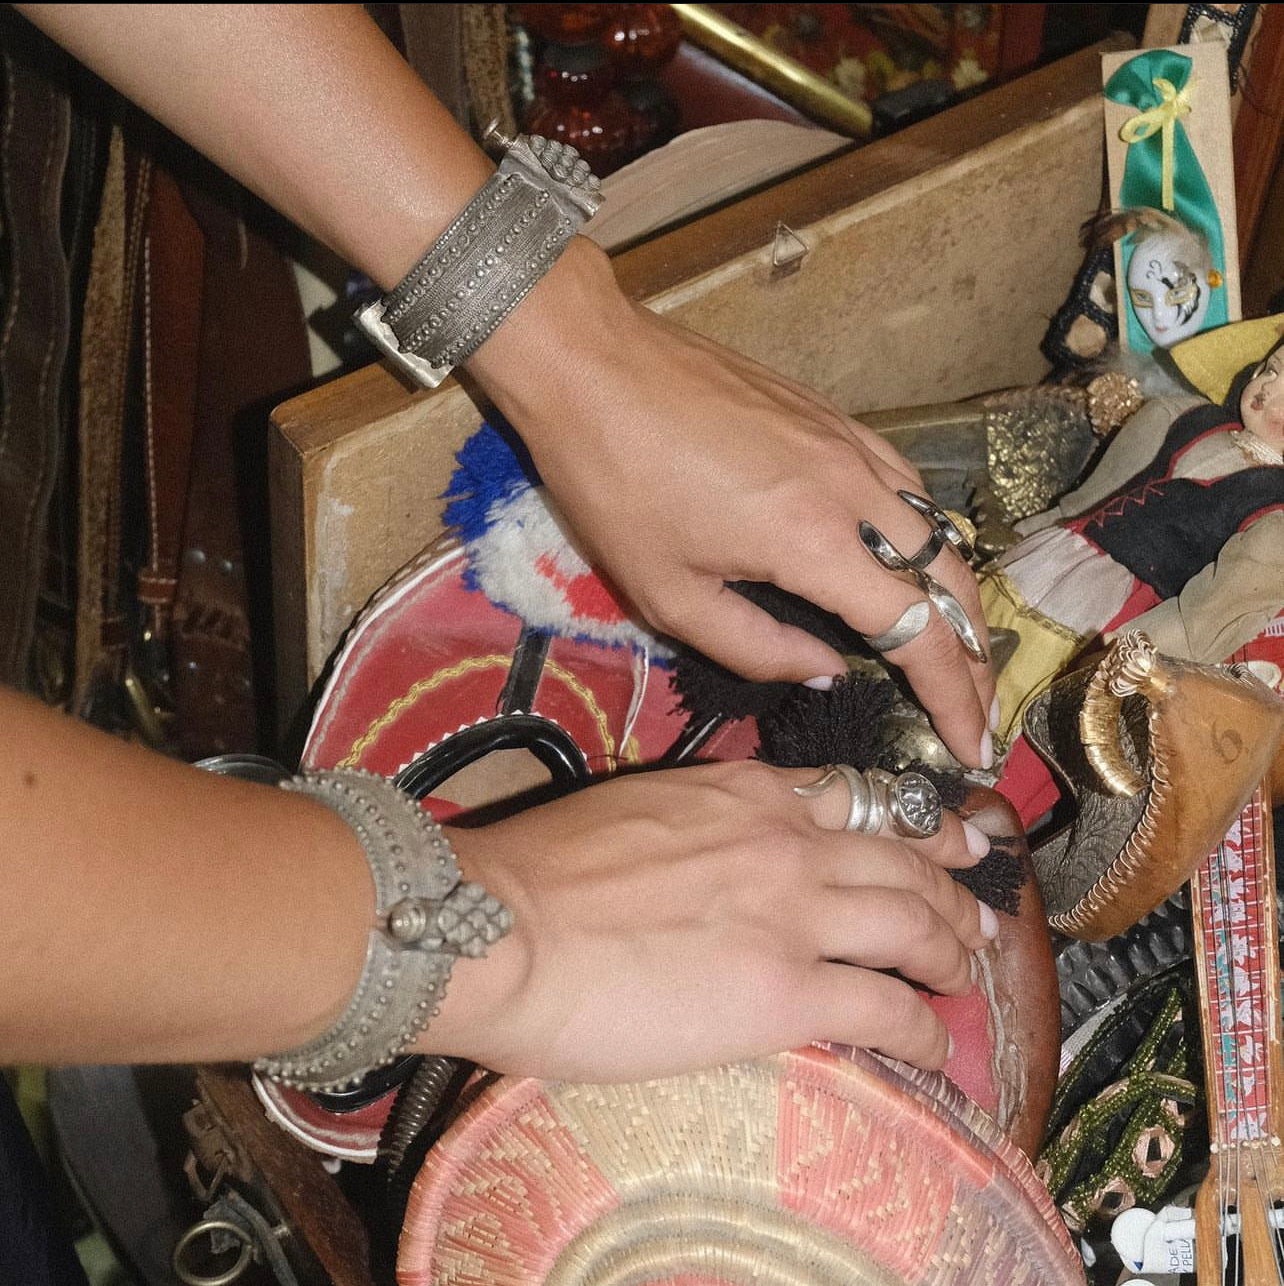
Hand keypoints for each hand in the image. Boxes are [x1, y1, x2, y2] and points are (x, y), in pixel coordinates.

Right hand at [427, 761, 996, 1080]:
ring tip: (968, 976)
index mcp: (746, 793)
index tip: (950, 837)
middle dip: (954, 889)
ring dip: (954, 953)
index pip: (856, 798)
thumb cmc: (540, 872)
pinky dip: (926, 1027)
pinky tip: (939, 1044)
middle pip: (904, 857)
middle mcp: (787, 841)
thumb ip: (699, 822)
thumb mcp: (637, 809)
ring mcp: (795, 913)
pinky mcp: (788, 991)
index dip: (915, 822)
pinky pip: (886, 1007)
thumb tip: (713, 853)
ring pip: (914, 923)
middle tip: (981, 916)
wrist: (502, 926)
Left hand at [469, 239, 995, 767]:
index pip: (918, 631)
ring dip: (960, 598)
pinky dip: (930, 539)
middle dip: (976, 656)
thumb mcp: (669, 596)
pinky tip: (913, 563)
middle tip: (979, 710)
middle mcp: (856, 489)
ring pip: (941, 530)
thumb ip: (756, 648)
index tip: (973, 745)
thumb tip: (828, 670)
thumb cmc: (617, 487)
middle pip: (950, 582)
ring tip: (960, 650)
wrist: (597, 367)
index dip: (955, 695)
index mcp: (814, 542)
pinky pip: (910, 487)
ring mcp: (853, 444)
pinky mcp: (839, 418)